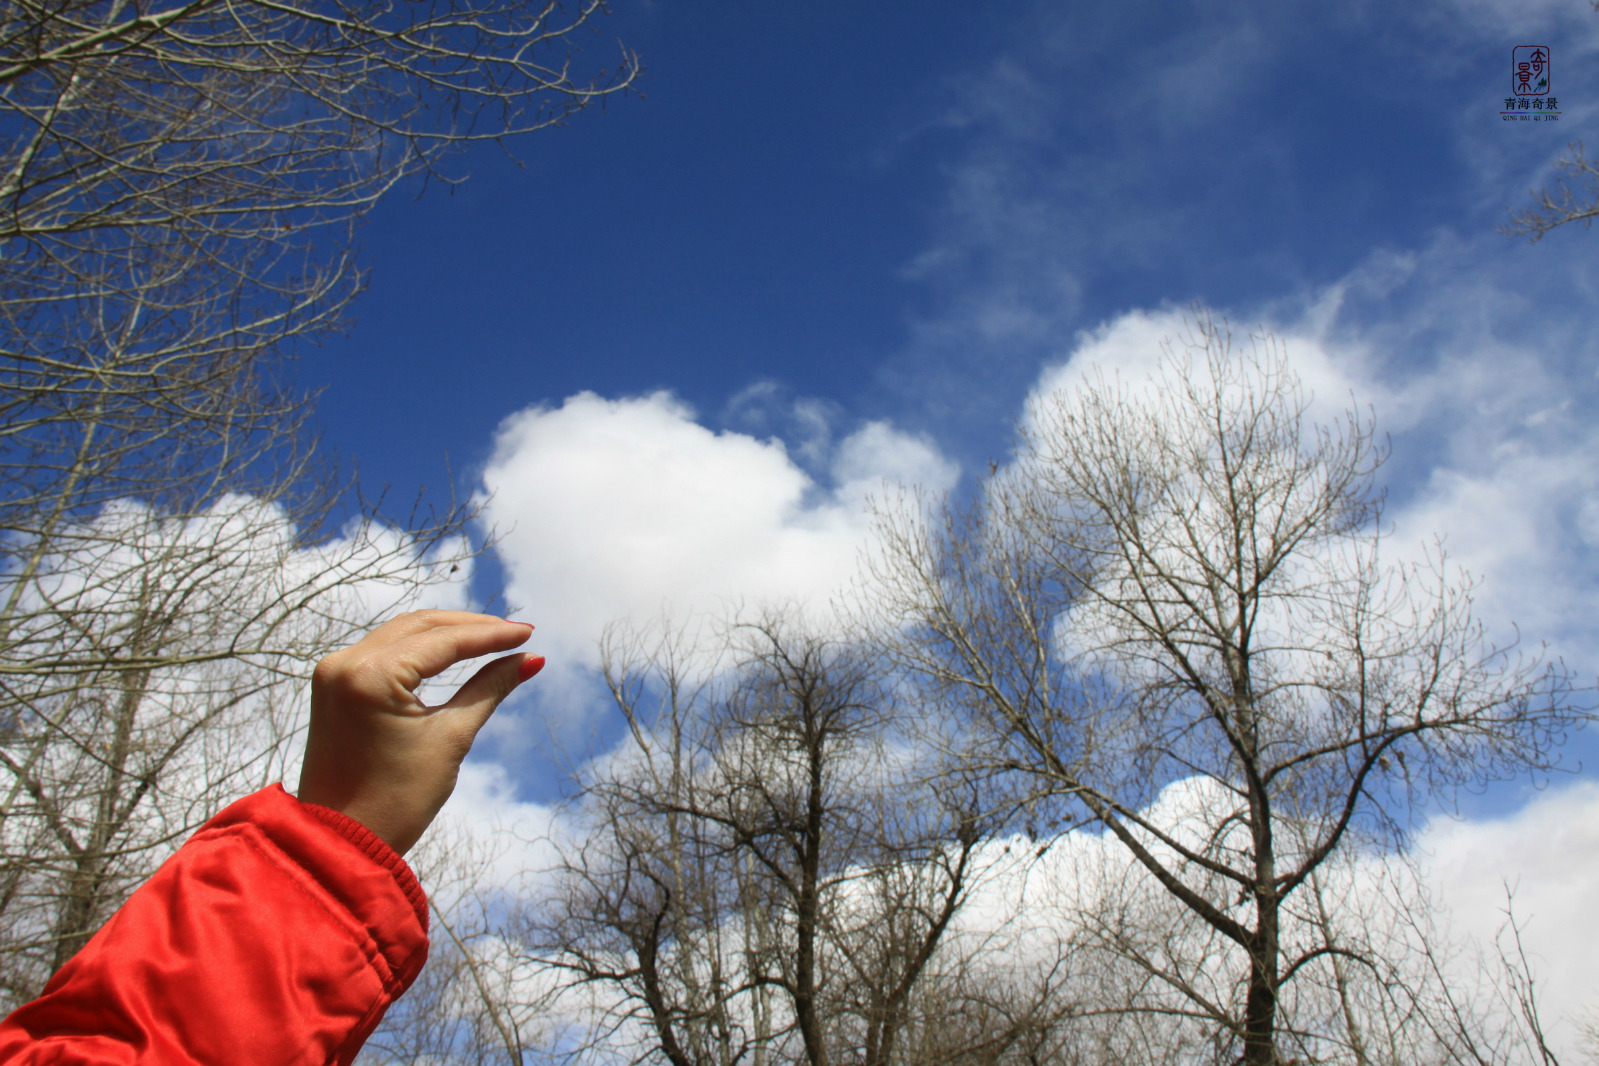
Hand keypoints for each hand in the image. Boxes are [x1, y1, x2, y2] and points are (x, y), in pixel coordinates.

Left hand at [296, 610, 543, 855]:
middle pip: (419, 626)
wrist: (340, 841)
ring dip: (445, 634)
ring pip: (400, 634)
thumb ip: (489, 689)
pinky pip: (383, 651)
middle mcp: (344, 663)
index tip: (529, 633)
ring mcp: (333, 672)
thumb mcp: (451, 738)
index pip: (442, 642)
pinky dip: (419, 649)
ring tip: (491, 639)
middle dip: (470, 628)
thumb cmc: (397, 799)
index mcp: (369, 676)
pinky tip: (452, 652)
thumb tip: (531, 660)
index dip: (490, 635)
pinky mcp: (333, 685)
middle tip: (515, 634)